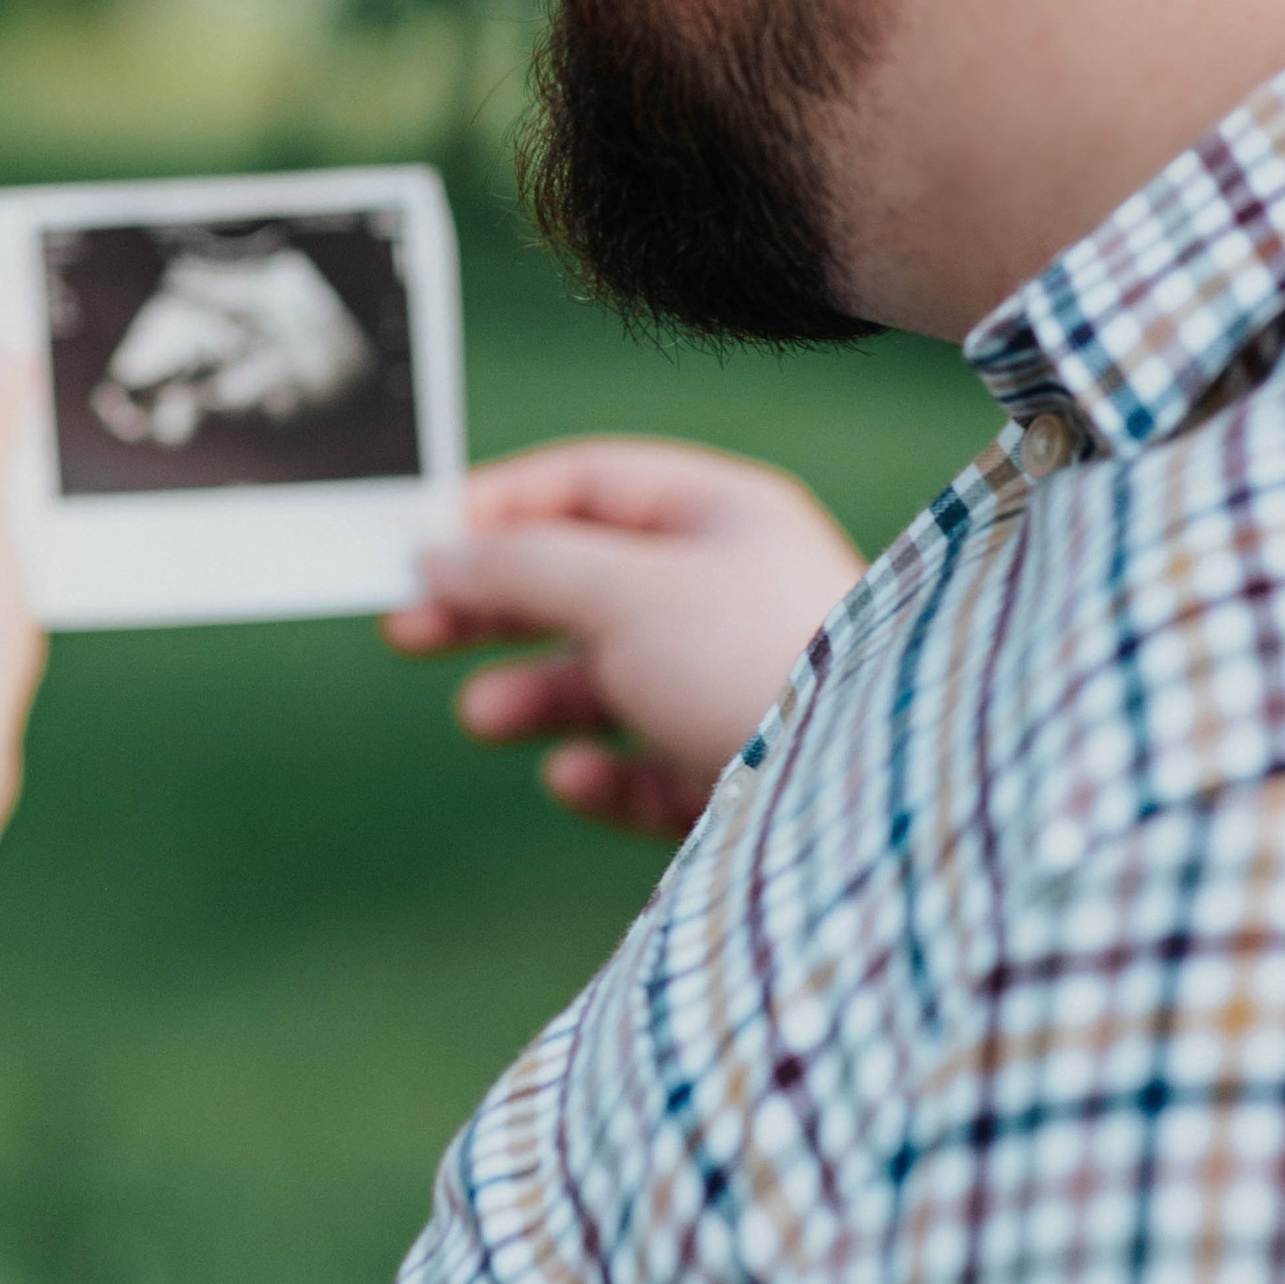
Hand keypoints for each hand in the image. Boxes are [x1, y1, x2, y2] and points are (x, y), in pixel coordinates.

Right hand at [384, 435, 860, 837]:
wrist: (876, 798)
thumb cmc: (757, 660)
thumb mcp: (622, 589)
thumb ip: (523, 565)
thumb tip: (440, 549)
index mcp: (723, 518)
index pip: (591, 485)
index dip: (500, 505)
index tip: (420, 541)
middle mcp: (734, 595)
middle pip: (588, 582)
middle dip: (498, 605)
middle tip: (408, 627)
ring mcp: (741, 687)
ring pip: (614, 680)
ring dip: (536, 694)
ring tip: (480, 717)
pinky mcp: (746, 778)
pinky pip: (654, 769)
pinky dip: (604, 773)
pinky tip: (570, 779)